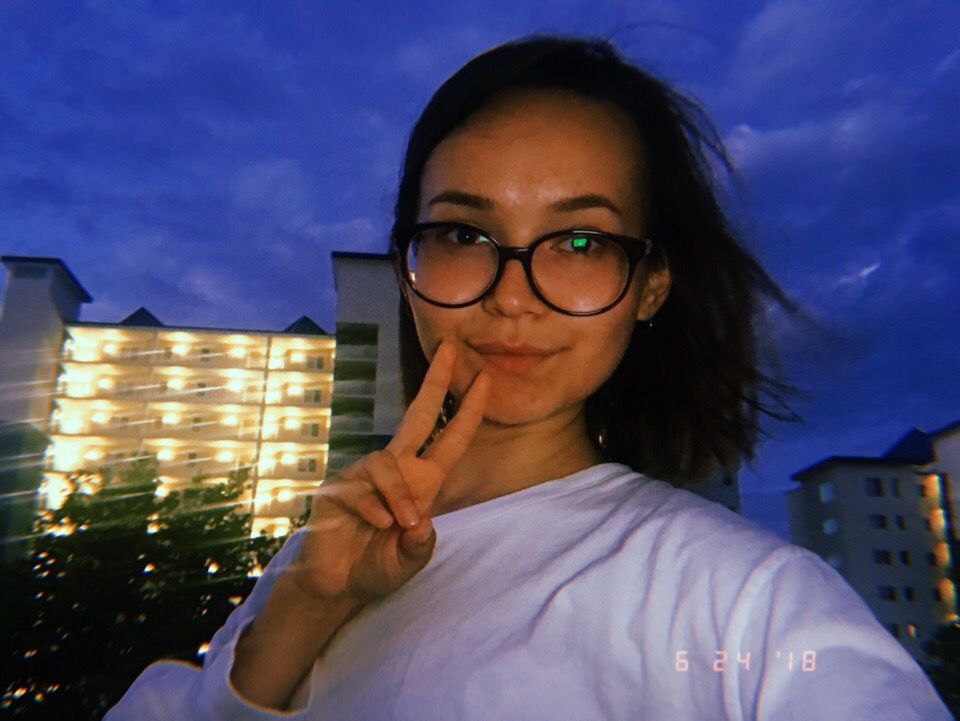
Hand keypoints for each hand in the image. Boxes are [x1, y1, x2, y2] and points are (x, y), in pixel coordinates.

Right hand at [287, 341, 489, 603]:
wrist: (336, 585)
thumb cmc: (377, 566)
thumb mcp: (410, 561)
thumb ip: (420, 546)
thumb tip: (421, 521)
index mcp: (422, 481)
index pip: (450, 439)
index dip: (468, 411)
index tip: (486, 379)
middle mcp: (396, 469)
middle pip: (417, 415)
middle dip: (435, 381)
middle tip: (451, 348)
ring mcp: (363, 474)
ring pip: (386, 464)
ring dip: (398, 494)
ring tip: (401, 523)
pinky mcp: (337, 488)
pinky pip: (359, 488)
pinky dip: (371, 510)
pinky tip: (376, 526)